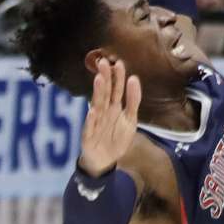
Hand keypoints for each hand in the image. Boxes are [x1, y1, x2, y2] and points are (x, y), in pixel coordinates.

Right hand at [78, 57, 141, 176]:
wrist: (104, 161)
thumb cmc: (116, 138)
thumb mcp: (130, 119)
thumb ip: (133, 100)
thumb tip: (134, 78)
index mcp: (114, 107)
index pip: (116, 89)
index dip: (117, 77)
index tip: (119, 63)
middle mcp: (103, 112)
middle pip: (104, 93)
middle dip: (105, 78)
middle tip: (104, 62)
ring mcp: (95, 123)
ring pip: (97, 106)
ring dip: (98, 93)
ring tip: (99, 79)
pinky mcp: (88, 136)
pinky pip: (90, 127)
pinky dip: (91, 120)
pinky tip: (92, 111)